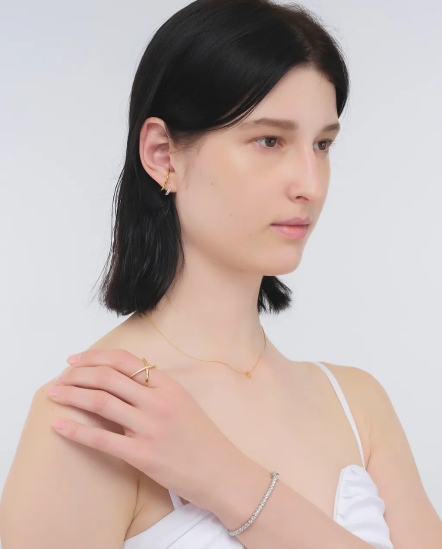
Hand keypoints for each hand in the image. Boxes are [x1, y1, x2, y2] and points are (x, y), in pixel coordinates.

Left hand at [47, 349, 245, 509]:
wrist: (222, 472)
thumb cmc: (201, 438)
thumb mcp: (183, 402)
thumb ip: (155, 389)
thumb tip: (123, 380)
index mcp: (169, 385)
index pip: (125, 361)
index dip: (95, 357)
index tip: (75, 360)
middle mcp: (158, 402)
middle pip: (108, 378)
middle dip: (77, 374)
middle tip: (60, 378)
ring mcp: (150, 428)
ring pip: (101, 403)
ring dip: (71, 395)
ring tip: (54, 394)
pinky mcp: (143, 456)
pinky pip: (102, 439)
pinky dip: (76, 430)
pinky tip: (58, 425)